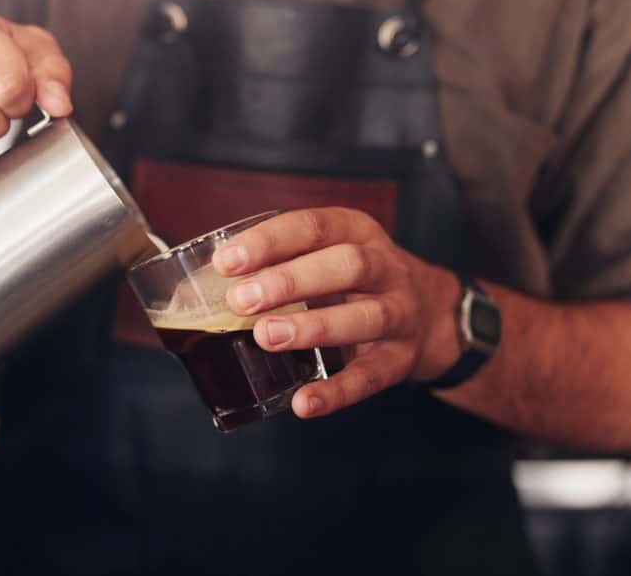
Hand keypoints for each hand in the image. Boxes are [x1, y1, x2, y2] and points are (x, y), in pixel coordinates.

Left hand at [211, 208, 462, 418]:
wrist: (431, 313)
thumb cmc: (353, 280)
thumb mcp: (325, 254)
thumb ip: (277, 262)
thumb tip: (198, 286)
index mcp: (356, 232)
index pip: (312, 227)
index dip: (268, 242)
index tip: (227, 261)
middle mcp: (384, 268)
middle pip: (345, 265)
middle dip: (289, 282)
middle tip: (241, 301)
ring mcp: (399, 313)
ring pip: (365, 316)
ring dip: (312, 327)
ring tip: (266, 337)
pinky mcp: (400, 360)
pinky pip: (371, 377)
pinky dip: (336, 392)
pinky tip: (303, 403)